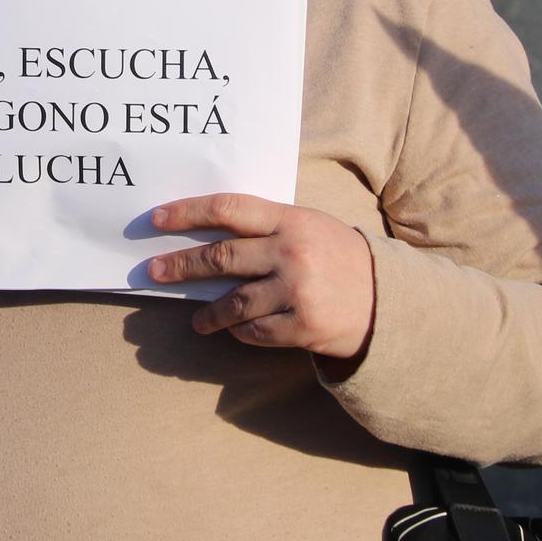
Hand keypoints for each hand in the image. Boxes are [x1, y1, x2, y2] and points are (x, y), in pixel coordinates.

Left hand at [148, 193, 375, 359]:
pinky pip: (253, 331)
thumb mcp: (309, 226)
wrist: (388, 302)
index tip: (156, 220)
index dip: (187, 212)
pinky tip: (234, 331)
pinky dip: (239, 332)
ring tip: (197, 320)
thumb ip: (267, 226)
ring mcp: (296, 291)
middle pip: (220, 258)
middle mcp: (291, 252)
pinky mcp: (301, 327)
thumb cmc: (340, 258)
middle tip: (153, 272)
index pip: (228, 209)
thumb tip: (208, 234)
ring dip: (208, 313)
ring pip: (232, 302)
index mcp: (291, 220)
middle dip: (180, 266)